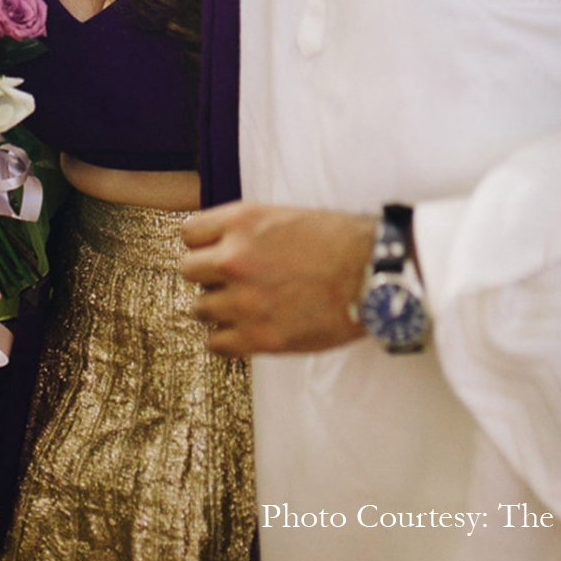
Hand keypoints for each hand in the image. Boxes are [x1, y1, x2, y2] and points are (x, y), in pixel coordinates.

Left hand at [180, 202, 375, 357]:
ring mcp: (244, 300)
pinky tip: (243, 332)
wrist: (372, 273)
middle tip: (227, 281)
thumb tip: (223, 243)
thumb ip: (248, 230)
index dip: (202, 243)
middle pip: (188, 270)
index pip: (189, 232)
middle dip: (206, 276)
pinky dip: (226, 340)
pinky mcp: (259, 337)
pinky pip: (215, 344)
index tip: (211, 252)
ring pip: (199, 308)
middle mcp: (234, 258)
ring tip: (241, 307)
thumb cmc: (339, 241)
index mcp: (242, 221)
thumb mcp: (285, 216)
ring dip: (216, 308)